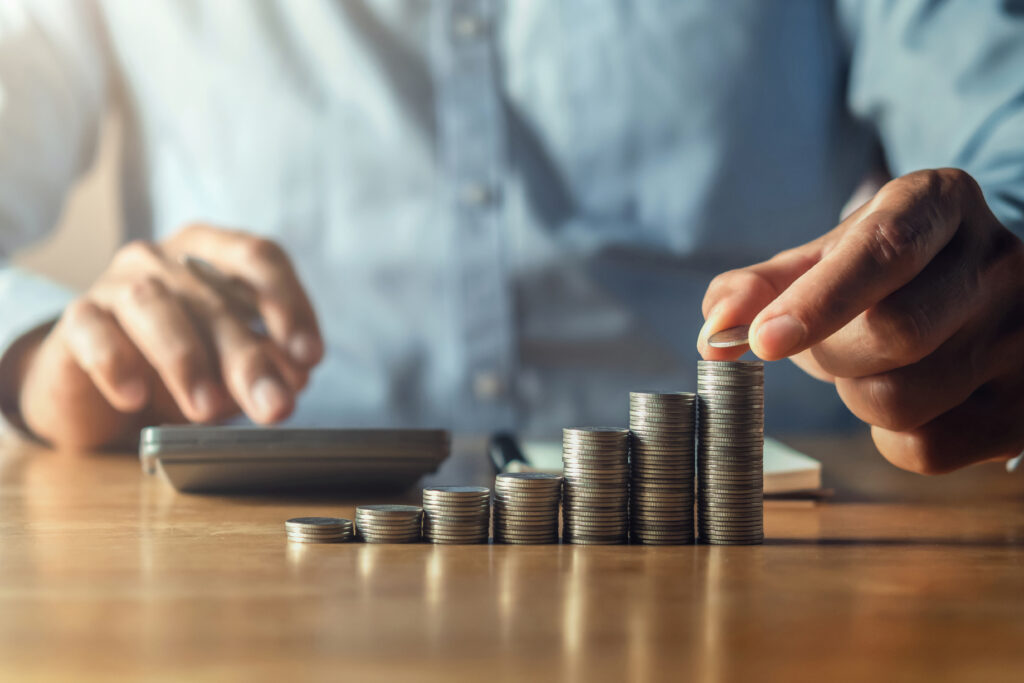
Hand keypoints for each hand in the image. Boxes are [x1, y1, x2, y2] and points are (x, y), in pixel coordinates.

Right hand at [15, 224, 323, 448]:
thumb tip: (295, 379)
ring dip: (186, 359)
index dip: (289, 303)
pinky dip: (114, 362)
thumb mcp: (232, 368)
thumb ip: (267, 365)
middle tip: (273, 405)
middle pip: (214, 299)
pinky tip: (134, 396)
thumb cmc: (180, 366)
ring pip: (152, 306)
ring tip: (208, 408)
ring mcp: (114, 283)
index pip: (259, 257)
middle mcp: (164, 259)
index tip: (309, 356)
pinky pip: (92, 332)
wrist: (99, 391)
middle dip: (250, 358)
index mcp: (212, 254)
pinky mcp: (77, 320)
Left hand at [698, 168, 1023, 473]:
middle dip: (831, 354)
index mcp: (940, 202)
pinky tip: (905, 398)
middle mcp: (998, 259)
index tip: (765, 340)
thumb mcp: (822, 260)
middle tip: (827, 344)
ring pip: (902, 401)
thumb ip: (760, 288)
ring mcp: (1023, 334)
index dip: (819, 300)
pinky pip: (925, 449)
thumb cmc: (882, 276)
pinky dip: (887, 438)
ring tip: (872, 365)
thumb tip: (714, 333)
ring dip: (856, 395)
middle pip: (894, 332)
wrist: (974, 297)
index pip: (884, 249)